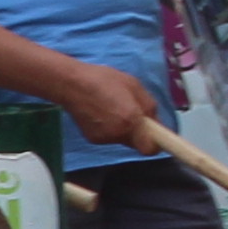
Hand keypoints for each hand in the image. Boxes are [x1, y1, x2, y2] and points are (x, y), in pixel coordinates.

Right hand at [52, 63, 169, 155]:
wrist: (70, 84)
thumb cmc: (104, 79)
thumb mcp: (134, 85)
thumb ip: (148, 106)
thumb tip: (155, 122)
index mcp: (130, 120)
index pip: (150, 148)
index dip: (156, 143)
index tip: (156, 136)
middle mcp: (118, 134)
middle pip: (137, 142)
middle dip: (138, 130)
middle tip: (132, 112)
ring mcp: (104, 139)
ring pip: (122, 138)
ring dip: (123, 127)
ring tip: (113, 107)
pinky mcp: (92, 139)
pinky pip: (109, 136)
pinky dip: (109, 127)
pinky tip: (101, 112)